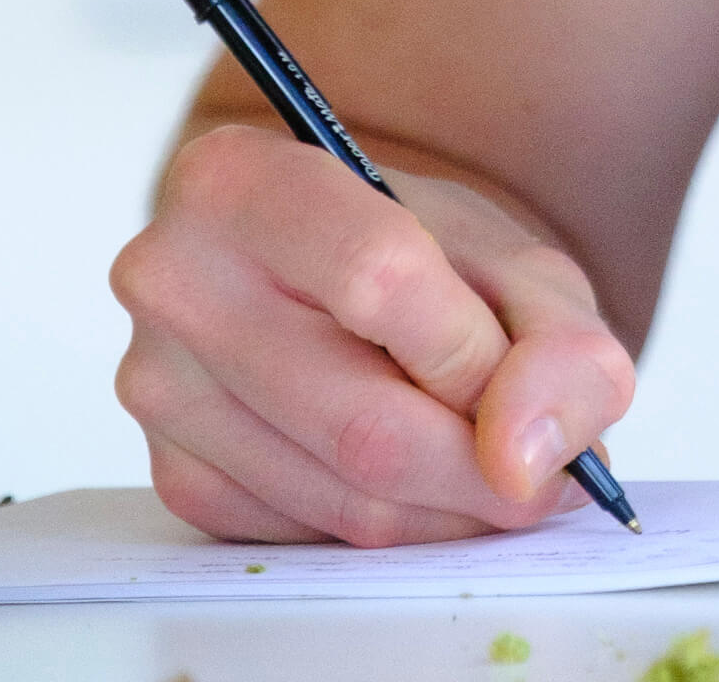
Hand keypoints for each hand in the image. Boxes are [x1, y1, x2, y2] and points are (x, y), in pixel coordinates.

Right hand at [110, 124, 636, 545]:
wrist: (361, 278)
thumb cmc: (434, 259)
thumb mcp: (524, 269)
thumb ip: (561, 347)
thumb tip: (526, 458)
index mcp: (241, 180)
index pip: (379, 282)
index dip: (477, 357)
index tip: (527, 383)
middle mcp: (173, 276)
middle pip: (362, 424)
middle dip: (482, 468)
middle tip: (542, 473)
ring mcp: (158, 384)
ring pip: (343, 500)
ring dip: (447, 509)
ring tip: (488, 465)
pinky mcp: (173, 472)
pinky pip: (308, 538)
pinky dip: (393, 526)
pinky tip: (416, 478)